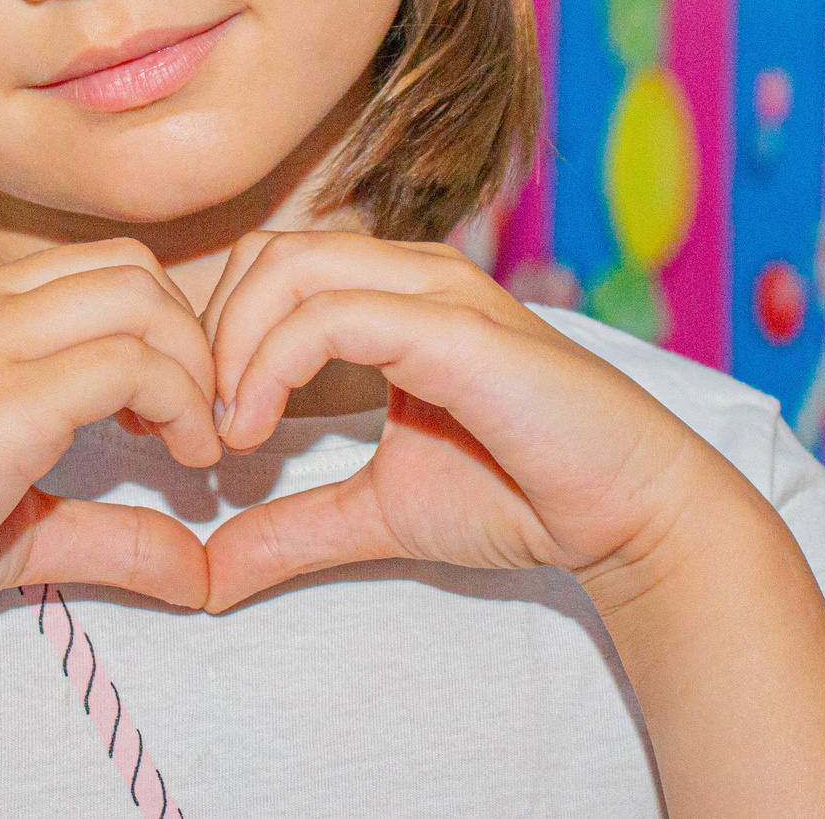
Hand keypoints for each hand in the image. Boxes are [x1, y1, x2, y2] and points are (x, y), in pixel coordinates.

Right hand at [0, 238, 223, 669]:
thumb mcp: (17, 523)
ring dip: (194, 368)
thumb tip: (200, 570)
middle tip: (196, 424)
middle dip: (192, 339)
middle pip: (134, 268)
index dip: (161, 331)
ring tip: (191, 444)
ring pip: (140, 298)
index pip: (103, 268)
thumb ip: (108, 529)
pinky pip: (129, 365)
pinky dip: (180, 405)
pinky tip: (180, 463)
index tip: (166, 413)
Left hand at [198, 229, 720, 611]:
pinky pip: (334, 317)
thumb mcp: (377, 513)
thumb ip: (292, 527)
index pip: (270, 268)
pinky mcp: (455, 328)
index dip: (213, 336)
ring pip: (290, 268)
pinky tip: (258, 430)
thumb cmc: (521, 495)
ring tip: (231, 432)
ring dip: (233, 348)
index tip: (196, 426)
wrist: (628, 513)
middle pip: (267, 252)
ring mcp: (437, 291)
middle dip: (210, 334)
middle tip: (198, 426)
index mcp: (395, 294)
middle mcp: (413, 272)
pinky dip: (272, 367)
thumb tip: (207, 572)